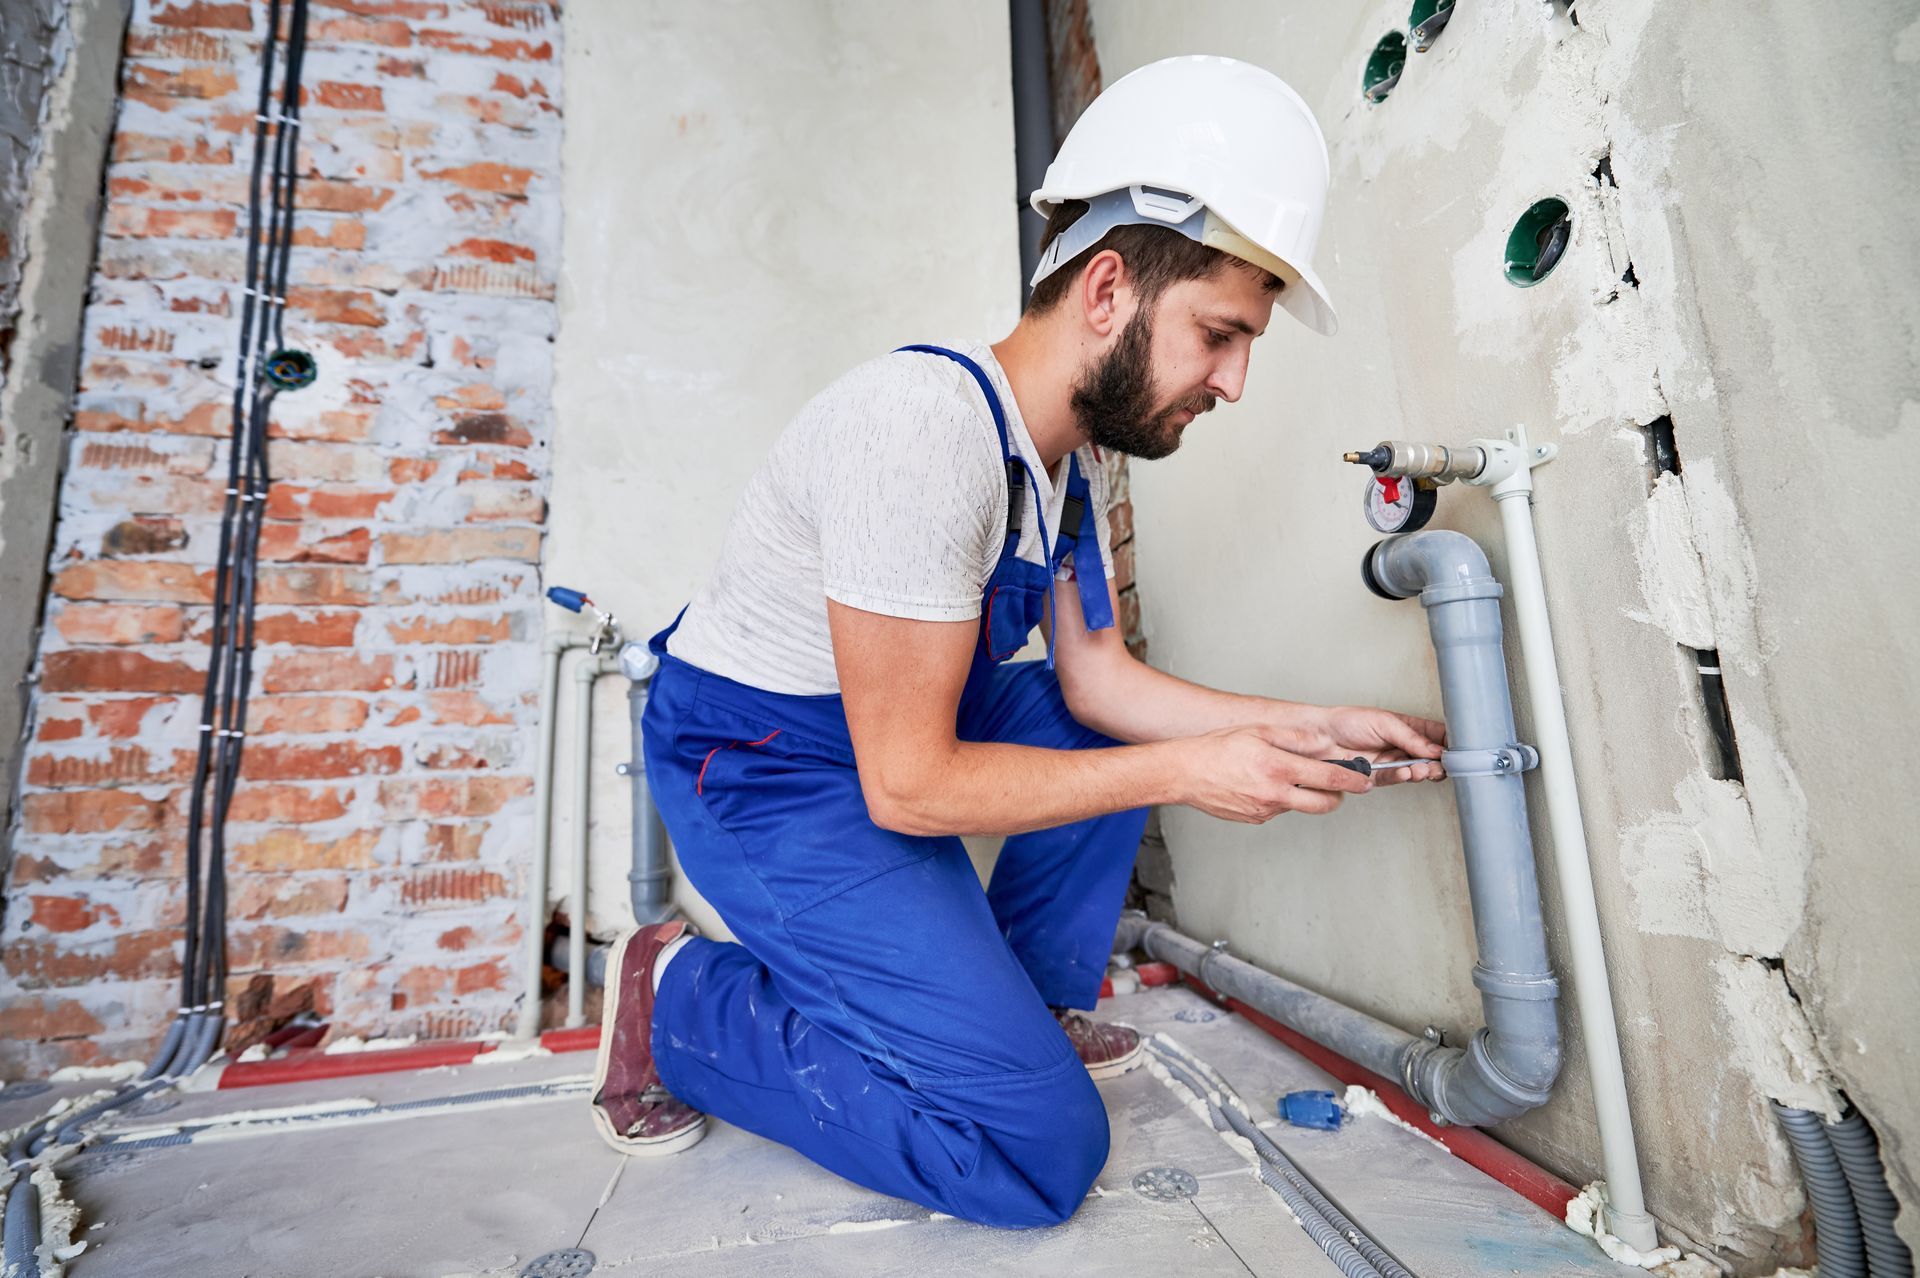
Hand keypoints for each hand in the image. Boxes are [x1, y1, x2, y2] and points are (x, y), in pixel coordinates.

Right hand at [1177, 724, 1372, 821]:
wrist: (1184, 773)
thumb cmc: (1218, 749)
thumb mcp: (1259, 732)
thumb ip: (1296, 737)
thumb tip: (1324, 744)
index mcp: (1279, 768)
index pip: (1331, 778)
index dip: (1355, 779)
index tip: (1366, 780)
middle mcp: (1275, 793)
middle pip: (1325, 803)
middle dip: (1338, 795)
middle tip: (1337, 783)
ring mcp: (1266, 810)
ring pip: (1302, 807)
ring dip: (1307, 795)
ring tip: (1292, 777)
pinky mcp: (1256, 819)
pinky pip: (1281, 810)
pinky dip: (1283, 799)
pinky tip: (1266, 784)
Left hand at [1318, 705, 1446, 785]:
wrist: (1320, 736)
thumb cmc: (1348, 721)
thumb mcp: (1384, 722)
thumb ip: (1411, 737)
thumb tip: (1435, 748)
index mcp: (1408, 728)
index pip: (1437, 736)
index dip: (1449, 743)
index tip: (1457, 749)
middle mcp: (1402, 746)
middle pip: (1431, 758)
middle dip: (1439, 762)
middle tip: (1441, 763)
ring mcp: (1392, 762)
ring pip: (1416, 771)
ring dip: (1423, 771)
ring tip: (1423, 768)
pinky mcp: (1378, 776)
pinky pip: (1395, 779)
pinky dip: (1403, 777)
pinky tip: (1406, 772)